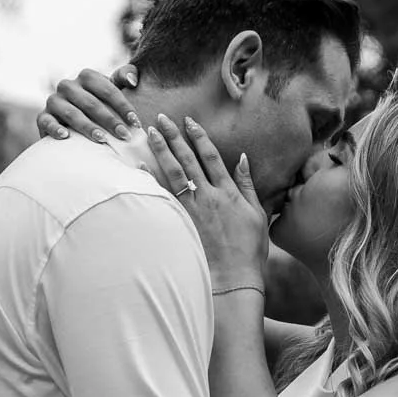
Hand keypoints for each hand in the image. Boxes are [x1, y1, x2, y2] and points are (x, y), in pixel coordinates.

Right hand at [36, 64, 139, 143]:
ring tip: (103, 139)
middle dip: (110, 120)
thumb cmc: (99, 104)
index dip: (123, 106)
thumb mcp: (112, 89)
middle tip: (124, 136)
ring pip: (72, 113)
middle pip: (91, 103)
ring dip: (88, 127)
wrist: (71, 122)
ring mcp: (54, 101)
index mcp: (86, 76)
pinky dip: (55, 128)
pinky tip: (66, 136)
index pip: (107, 89)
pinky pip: (47, 122)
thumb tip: (132, 80)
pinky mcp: (42, 117)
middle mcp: (68, 85)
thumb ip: (124, 77)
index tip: (135, 123)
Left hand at [148, 113, 268, 289]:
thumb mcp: (257, 214)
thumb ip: (248, 184)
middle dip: (175, 137)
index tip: (189, 121)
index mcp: (228, 192)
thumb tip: (243, 158)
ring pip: (174, 173)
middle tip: (162, 118)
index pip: (211, 157)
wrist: (234, 278)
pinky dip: (151, 180)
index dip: (199, 137)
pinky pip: (164, 196)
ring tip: (151, 133)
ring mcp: (193, 209)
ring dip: (162, 151)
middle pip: (189, 160)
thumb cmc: (249, 249)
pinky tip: (140, 167)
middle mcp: (209, 196)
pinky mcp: (181, 222)